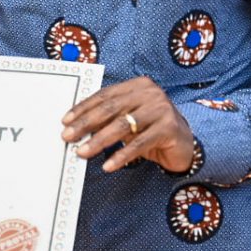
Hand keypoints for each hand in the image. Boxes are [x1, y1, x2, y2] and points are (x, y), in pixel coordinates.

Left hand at [61, 76, 194, 172]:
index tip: (65, 121)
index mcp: (137, 85)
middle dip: (86, 124)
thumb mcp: (127, 120)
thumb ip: (108, 118)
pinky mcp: (169, 128)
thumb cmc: (150, 130)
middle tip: (67, 137)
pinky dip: (121, 156)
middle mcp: (150, 93)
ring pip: (123, 126)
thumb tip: (75, 127)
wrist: (185, 144)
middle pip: (110, 109)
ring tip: (82, 152)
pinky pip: (139, 144)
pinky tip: (108, 166)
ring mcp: (161, 109)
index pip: (104, 96)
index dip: (83, 108)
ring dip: (99, 141)